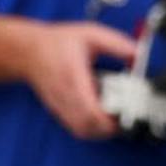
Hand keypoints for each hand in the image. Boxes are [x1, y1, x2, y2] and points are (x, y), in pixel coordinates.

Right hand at [12, 19, 137, 139]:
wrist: (28, 51)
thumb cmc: (57, 42)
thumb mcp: (91, 34)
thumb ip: (116, 44)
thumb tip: (137, 54)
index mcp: (74, 77)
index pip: (90, 109)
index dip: (109, 118)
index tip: (125, 114)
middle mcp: (65, 95)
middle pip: (87, 125)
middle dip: (109, 128)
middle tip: (125, 118)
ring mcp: (60, 105)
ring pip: (81, 130)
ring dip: (100, 131)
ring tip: (115, 120)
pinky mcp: (58, 109)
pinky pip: (75, 127)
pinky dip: (90, 128)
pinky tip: (101, 118)